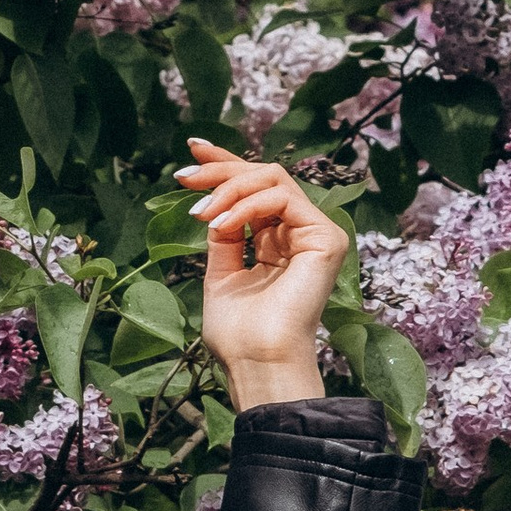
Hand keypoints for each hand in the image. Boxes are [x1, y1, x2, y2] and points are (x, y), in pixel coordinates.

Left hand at [181, 140, 349, 412]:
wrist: (256, 360)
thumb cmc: (238, 332)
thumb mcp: (221, 272)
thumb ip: (224, 235)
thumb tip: (212, 205)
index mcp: (280, 243)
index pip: (256, 190)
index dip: (226, 165)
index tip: (191, 150)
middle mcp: (301, 234)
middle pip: (265, 176)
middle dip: (221, 169)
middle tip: (184, 176)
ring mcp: (317, 234)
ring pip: (272, 179)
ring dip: (228, 188)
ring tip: (201, 213)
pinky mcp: (326, 238)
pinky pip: (281, 199)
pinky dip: (245, 205)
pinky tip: (222, 221)